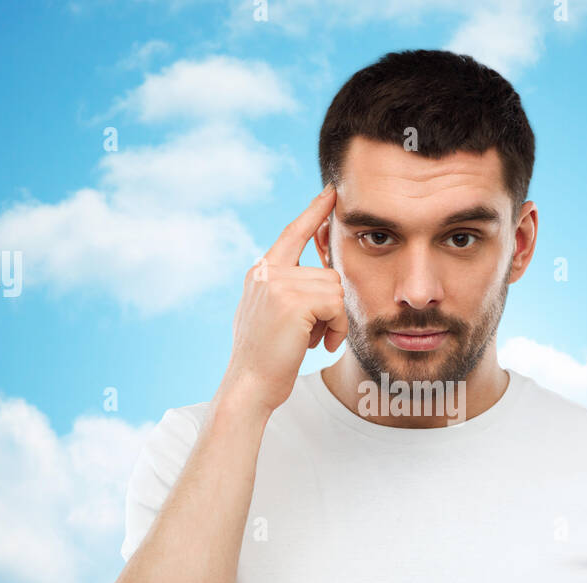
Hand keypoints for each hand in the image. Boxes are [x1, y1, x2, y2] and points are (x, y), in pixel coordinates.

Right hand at [218, 183, 346, 414]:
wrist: (249, 386)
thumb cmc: (266, 359)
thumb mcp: (272, 315)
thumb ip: (288, 290)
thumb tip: (322, 278)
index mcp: (261, 272)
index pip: (292, 232)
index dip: (314, 211)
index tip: (332, 191)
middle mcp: (266, 271)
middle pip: (328, 273)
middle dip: (332, 308)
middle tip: (316, 334)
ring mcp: (277, 284)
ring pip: (335, 289)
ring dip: (335, 320)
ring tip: (313, 340)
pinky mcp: (292, 301)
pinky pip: (336, 304)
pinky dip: (337, 328)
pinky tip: (319, 344)